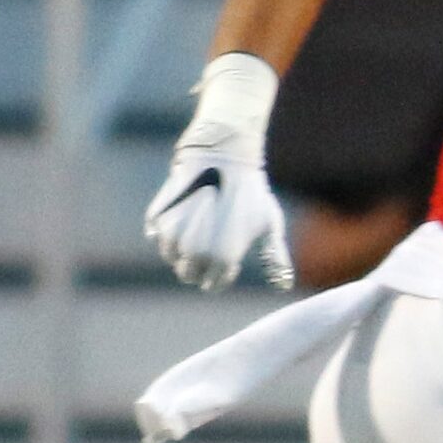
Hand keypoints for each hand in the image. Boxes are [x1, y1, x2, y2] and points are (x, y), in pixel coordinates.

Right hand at [144, 119, 293, 292]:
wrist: (224, 157)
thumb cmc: (251, 192)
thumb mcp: (269, 224)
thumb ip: (275, 257)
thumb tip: (284, 285)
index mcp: (223, 260)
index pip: (212, 285)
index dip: (219, 276)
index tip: (227, 260)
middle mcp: (196, 253)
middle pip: (188, 275)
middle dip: (197, 266)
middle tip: (208, 246)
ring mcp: (174, 236)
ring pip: (171, 256)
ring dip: (181, 249)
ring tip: (196, 228)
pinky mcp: (158, 219)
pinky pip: (157, 235)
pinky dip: (167, 230)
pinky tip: (183, 216)